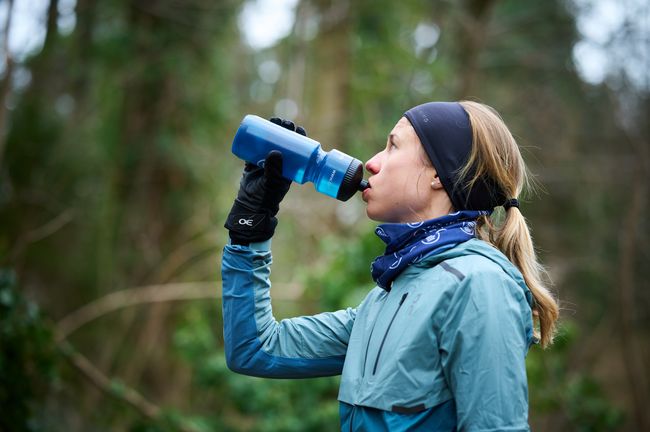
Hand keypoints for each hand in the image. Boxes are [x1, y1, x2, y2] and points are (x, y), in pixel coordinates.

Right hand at [224, 118, 306, 244]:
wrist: (251, 204)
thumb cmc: (267, 196)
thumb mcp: (273, 182)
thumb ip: (274, 169)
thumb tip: (275, 151)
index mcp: (290, 166)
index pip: (298, 148)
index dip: (299, 137)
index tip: (298, 129)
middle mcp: (280, 161)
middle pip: (285, 140)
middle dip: (285, 129)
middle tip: (284, 122)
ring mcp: (267, 159)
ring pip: (271, 140)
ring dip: (273, 128)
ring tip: (274, 120)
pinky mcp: (254, 159)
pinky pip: (257, 145)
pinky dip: (258, 135)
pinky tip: (260, 125)